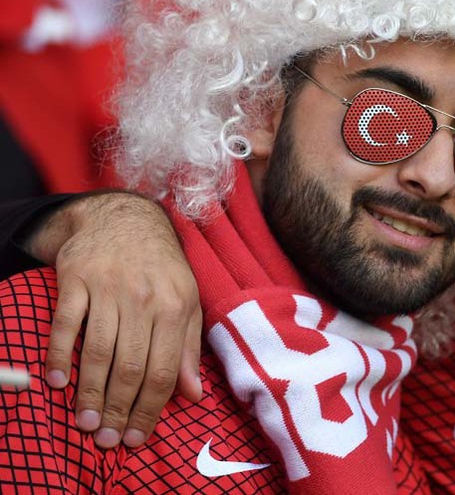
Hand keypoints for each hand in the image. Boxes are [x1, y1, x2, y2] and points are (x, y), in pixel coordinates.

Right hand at [24, 192, 201, 447]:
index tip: (138, 436)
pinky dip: (58, 355)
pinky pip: (65, 324)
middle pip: (130, 366)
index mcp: (176, 307)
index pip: (164, 370)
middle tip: (107, 438)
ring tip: (85, 422)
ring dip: (89, 393)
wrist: (126, 219)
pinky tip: (57, 382)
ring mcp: (109, 288)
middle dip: (118, 409)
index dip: (150, 409)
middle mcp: (144, 298)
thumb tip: (194, 394)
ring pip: (97, 351)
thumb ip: (189, 348)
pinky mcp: (76, 279)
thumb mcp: (188, 301)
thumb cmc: (162, 269)